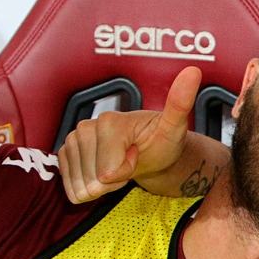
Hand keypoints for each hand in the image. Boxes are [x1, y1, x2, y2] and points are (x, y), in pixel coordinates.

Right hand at [58, 66, 201, 202]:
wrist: (151, 150)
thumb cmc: (163, 141)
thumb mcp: (175, 127)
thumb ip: (180, 103)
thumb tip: (193, 71)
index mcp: (109, 121)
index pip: (109, 172)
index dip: (127, 171)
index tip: (138, 154)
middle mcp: (86, 127)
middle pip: (94, 179)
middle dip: (115, 179)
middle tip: (130, 160)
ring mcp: (72, 140)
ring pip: (82, 185)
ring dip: (103, 184)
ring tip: (119, 164)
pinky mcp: (65, 153)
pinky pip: (72, 186)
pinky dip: (90, 187)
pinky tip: (105, 171)